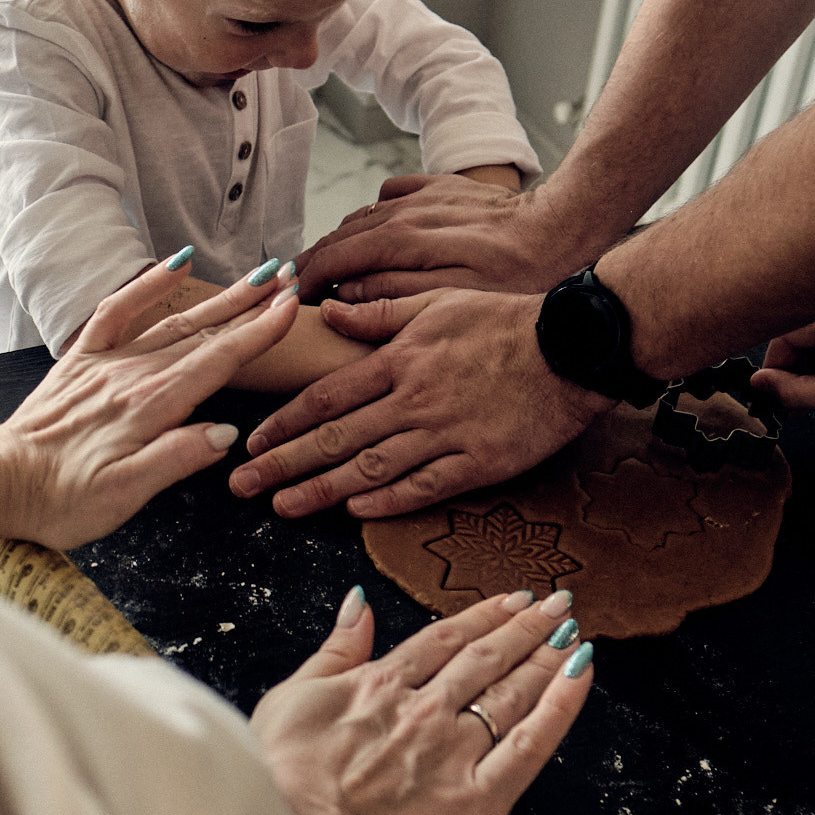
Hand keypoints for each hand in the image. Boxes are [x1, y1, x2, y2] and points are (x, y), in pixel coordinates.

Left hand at [0, 258, 299, 548]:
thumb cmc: (61, 499)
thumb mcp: (124, 495)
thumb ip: (176, 458)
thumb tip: (224, 433)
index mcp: (150, 406)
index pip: (218, 360)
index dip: (259, 332)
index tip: (291, 306)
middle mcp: (132, 375)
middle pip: (204, 333)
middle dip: (251, 305)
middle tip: (289, 279)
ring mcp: (106, 363)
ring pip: (173, 320)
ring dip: (218, 297)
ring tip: (256, 276)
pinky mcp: (81, 361)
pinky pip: (116, 310)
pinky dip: (147, 284)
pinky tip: (174, 264)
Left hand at [226, 289, 607, 518]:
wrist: (573, 345)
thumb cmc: (505, 319)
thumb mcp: (437, 302)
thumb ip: (378, 313)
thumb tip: (327, 312)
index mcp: (399, 359)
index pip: (325, 397)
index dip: (284, 422)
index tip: (252, 442)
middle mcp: (414, 399)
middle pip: (335, 437)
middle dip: (283, 464)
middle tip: (241, 487)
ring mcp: (446, 433)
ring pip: (370, 467)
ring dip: (321, 490)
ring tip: (282, 507)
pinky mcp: (480, 462)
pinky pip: (425, 486)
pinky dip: (387, 501)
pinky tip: (354, 512)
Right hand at [254, 584, 594, 814]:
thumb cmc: (279, 781)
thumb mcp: (290, 698)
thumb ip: (333, 651)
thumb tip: (359, 604)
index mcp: (379, 686)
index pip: (443, 640)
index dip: (482, 617)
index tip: (511, 600)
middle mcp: (424, 710)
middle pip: (486, 658)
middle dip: (526, 627)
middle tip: (558, 603)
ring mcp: (454, 750)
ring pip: (511, 691)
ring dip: (546, 656)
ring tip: (572, 631)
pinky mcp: (479, 797)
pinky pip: (532, 743)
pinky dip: (561, 705)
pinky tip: (580, 674)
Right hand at [292, 176, 582, 302]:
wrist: (565, 226)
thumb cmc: (519, 273)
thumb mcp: (457, 299)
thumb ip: (396, 294)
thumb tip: (349, 293)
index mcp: (404, 239)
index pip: (337, 258)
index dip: (307, 280)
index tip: (291, 299)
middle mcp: (406, 210)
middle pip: (342, 234)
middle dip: (314, 260)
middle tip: (295, 285)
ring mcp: (423, 194)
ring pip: (362, 213)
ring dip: (338, 239)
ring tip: (326, 264)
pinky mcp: (442, 187)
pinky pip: (391, 194)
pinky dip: (372, 213)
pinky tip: (374, 229)